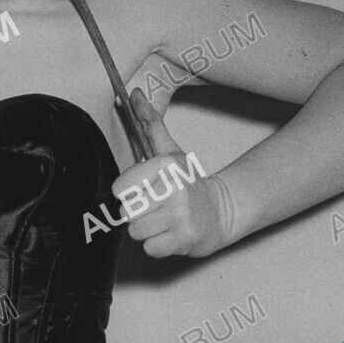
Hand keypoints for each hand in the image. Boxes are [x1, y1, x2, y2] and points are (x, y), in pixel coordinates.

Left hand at [111, 89, 233, 257]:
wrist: (223, 211)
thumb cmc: (188, 182)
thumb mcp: (169, 150)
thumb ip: (150, 123)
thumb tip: (134, 93)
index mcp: (166, 166)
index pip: (119, 188)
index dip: (128, 192)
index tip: (144, 190)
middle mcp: (174, 189)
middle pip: (126, 212)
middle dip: (136, 213)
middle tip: (154, 207)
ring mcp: (181, 216)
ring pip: (136, 232)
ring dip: (146, 230)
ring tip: (162, 221)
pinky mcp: (186, 240)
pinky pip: (150, 249)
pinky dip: (157, 245)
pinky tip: (170, 234)